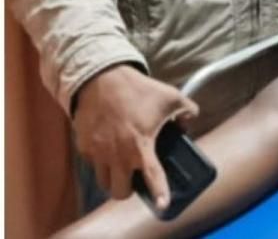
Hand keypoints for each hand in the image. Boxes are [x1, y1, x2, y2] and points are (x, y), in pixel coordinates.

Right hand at [72, 65, 198, 209]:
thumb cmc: (138, 89)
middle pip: (120, 192)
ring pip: (103, 182)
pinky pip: (92, 163)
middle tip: (136, 177)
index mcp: (140, 146)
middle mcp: (117, 155)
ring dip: (113, 178)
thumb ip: (188, 112)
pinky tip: (109, 148)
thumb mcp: (172, 97)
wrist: (101, 78)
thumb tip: (187, 124)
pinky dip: (101, 161)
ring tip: (122, 166)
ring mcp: (97, 152)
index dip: (159, 193)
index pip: (152, 177)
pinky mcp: (83, 146)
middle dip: (129, 189)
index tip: (162, 205)